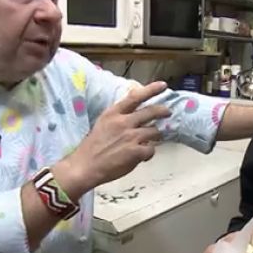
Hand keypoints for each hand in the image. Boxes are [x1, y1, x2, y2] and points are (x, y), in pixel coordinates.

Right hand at [54, 82, 170, 198]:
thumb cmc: (92, 147)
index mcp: (113, 113)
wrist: (85, 166)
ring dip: (156, 136)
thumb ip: (118, 117)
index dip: (151, 89)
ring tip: (152, 140)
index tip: (163, 85)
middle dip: (163, 111)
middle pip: (150, 111)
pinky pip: (151, 149)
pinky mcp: (135, 152)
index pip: (135, 97)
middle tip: (168, 112)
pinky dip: (149, 153)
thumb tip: (134, 114)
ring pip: (154, 131)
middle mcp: (123, 122)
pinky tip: (143, 157)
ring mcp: (131, 137)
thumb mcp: (102, 124)